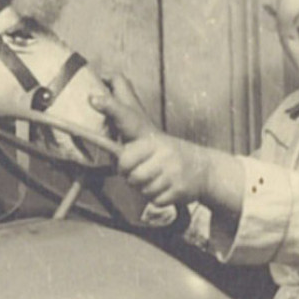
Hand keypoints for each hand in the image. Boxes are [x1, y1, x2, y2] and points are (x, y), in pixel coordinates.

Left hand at [92, 76, 210, 207]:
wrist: (204, 169)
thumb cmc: (168, 156)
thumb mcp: (152, 142)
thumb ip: (129, 144)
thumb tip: (111, 155)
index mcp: (151, 137)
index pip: (127, 127)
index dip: (112, 120)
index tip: (94, 98)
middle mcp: (162, 151)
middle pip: (129, 171)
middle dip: (129, 175)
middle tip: (140, 171)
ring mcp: (172, 171)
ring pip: (142, 189)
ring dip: (144, 188)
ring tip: (156, 178)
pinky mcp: (179, 188)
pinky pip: (155, 200)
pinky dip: (157, 198)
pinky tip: (166, 187)